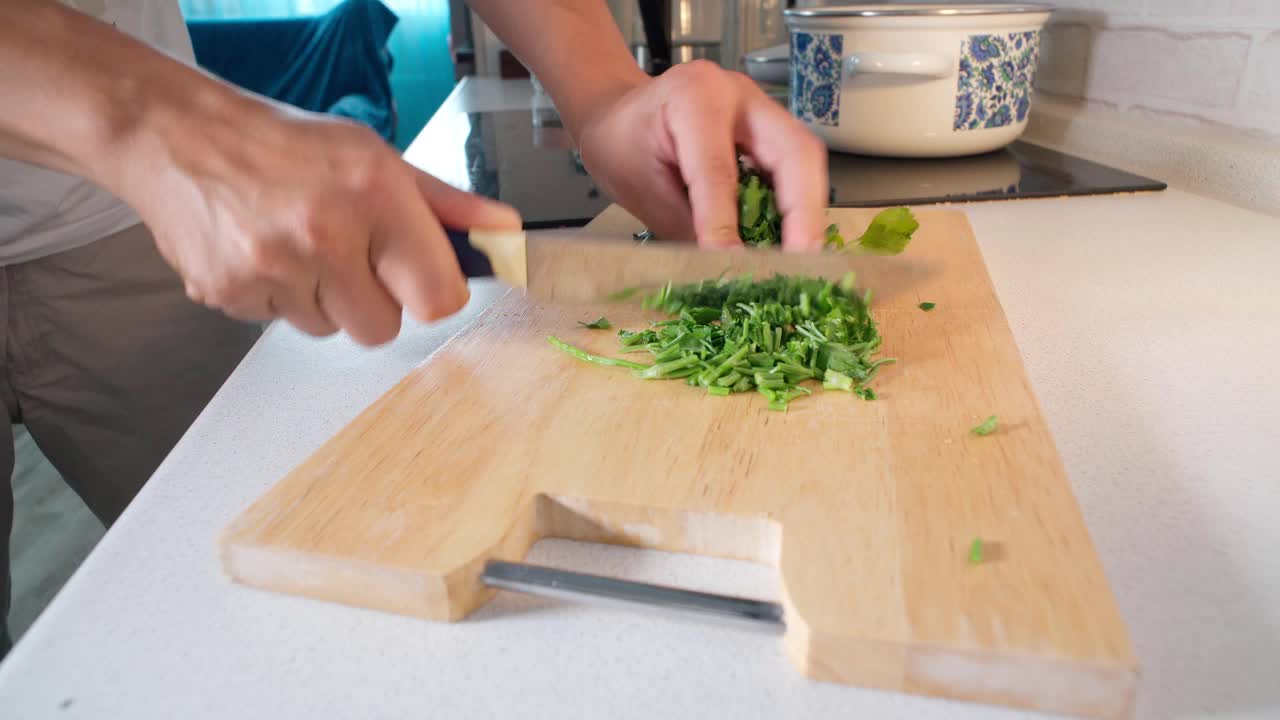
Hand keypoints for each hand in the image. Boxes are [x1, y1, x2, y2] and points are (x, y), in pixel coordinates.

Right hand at [114, 98, 520, 345]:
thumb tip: (505, 234)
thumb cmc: (287, 145)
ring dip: (324, 300)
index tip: (418, 278)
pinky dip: (280, 299)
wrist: (180, 136)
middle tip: (349, 255)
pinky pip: (282, 326)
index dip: (432, 293)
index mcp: (374, 193)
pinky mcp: (230, 293)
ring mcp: (272, 267)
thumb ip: (445, 205)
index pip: (438, 298)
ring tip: (301, 247)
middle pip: (383, 327)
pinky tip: (266, 253)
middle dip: (374, 300)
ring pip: (331, 330)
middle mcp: (324, 232)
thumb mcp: (377, 157)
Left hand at [574, 60, 828, 251]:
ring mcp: (761, 108)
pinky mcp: (770, 128)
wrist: (619, 114)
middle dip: (803, 213)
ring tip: (801, 260)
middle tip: (801, 264)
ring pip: (805, 158)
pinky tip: (789, 240)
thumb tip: (722, 270)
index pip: (718, 171)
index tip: (735, 266)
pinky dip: (796, 206)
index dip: (728, 223)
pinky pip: (796, 167)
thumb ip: (685, 228)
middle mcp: (739, 93)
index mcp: (695, 98)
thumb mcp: (640, 189)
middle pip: (795, 151)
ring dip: (807, 213)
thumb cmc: (622, 145)